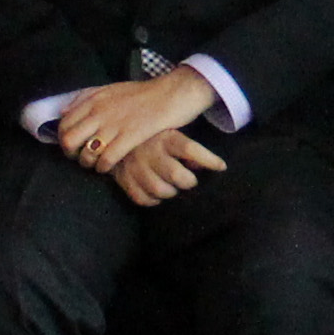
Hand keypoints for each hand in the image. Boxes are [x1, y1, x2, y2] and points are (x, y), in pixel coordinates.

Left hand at [54, 68, 218, 175]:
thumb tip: (63, 111)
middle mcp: (99, 111)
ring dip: (89, 163)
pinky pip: (107, 158)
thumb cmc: (143, 93)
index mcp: (94, 99)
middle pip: (69, 140)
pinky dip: (104, 167)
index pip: (64, 123)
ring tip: (97, 164)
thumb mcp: (111, 89)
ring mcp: (114, 124)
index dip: (63, 139)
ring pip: (86, 153)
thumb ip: (86, 97)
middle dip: (72, 154)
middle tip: (83, 158)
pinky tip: (109, 167)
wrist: (173, 93)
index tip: (74, 146)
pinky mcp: (130, 136)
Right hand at [104, 128, 227, 206]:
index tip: (222, 166)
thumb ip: (187, 148)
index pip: (190, 149)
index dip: (209, 159)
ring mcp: (135, 166)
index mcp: (164, 137)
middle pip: (176, 175)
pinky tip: (156, 193)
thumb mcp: (169, 134)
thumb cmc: (151, 137)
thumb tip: (204, 165)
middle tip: (188, 180)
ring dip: (170, 192)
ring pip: (160, 190)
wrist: (111, 136)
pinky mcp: (123, 179)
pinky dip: (153, 200)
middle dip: (188, 181)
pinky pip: (142, 199)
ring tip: (172, 186)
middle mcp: (150, 151)